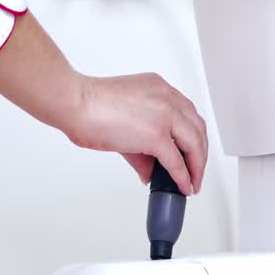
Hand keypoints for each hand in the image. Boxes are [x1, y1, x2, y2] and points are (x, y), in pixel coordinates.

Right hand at [67, 73, 208, 194]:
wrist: (75, 102)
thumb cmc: (89, 105)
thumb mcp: (123, 120)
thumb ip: (141, 148)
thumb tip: (150, 171)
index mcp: (160, 89)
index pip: (187, 114)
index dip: (193, 136)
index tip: (191, 151)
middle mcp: (166, 98)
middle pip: (197, 128)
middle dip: (199, 153)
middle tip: (196, 171)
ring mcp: (164, 115)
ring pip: (194, 143)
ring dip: (197, 166)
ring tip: (193, 182)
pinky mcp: (156, 135)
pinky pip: (176, 161)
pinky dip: (183, 176)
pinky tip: (183, 186)